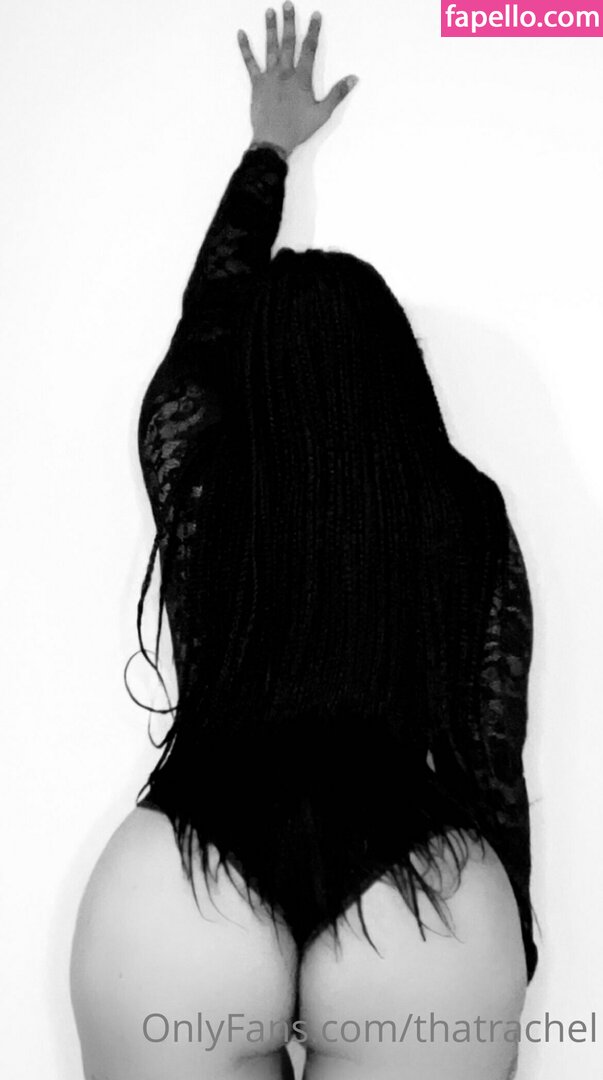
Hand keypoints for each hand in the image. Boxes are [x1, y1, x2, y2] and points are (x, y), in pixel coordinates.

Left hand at [237, 3, 358, 156]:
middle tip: (287, 4)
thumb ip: (337, 94)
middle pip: (288, 42)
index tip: (316, 15)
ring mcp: (269, 77)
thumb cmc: (298, 129)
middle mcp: (285, 73)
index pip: (309, 49)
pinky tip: (241, 34)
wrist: (273, 140)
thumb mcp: (322, 113)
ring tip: (269, 11)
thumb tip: (353, 79)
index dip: (313, 31)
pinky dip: (245, 48)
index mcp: (301, 79)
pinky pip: (249, 63)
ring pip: (270, 47)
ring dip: (270, 28)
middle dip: (289, 22)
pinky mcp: (256, 84)